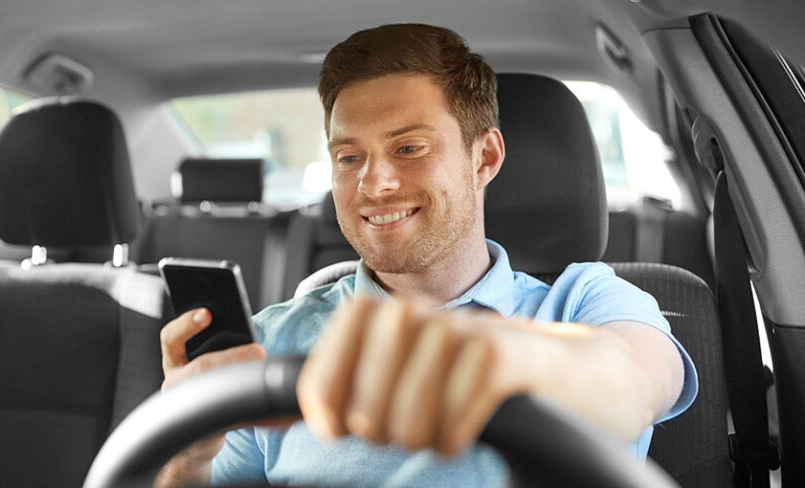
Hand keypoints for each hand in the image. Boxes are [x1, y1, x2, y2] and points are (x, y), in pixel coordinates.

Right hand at [155, 308, 265, 487]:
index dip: (186, 324)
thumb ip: (216, 353)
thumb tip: (251, 347)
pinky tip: (270, 402)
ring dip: (243, 379)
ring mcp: (187, 409)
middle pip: (201, 367)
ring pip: (215, 391)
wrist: (194, 442)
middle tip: (257, 351)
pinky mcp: (208, 430)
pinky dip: (252, 406)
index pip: (171, 339)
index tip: (207, 314)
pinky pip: (232, 415)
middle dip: (231, 358)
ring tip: (263, 367)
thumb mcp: (201, 369)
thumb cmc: (204, 395)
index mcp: (174, 364)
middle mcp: (175, 384)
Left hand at [296, 297, 657, 456]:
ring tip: (439, 434)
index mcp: (393, 315)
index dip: (324, 396)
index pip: (329, 355)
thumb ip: (357, 386)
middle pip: (364, 396)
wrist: (582, 373)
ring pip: (407, 413)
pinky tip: (467, 433)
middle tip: (408, 431)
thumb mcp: (418, 374)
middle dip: (378, 430)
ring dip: (420, 437)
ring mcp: (464, 332)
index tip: (333, 428)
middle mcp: (423, 314)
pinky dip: (455, 435)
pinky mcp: (506, 355)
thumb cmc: (487, 380)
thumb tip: (296, 417)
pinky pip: (456, 413)